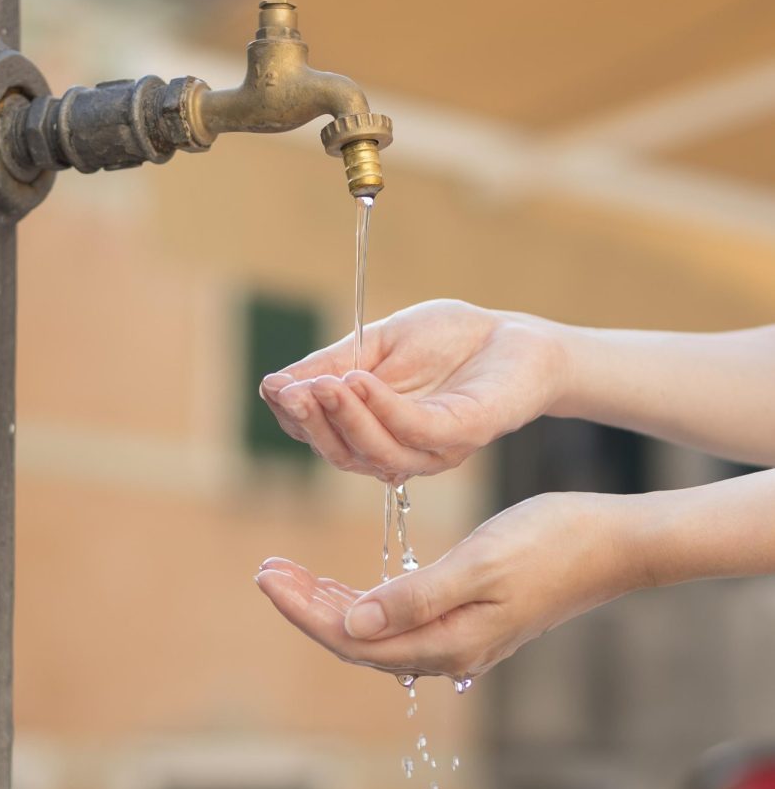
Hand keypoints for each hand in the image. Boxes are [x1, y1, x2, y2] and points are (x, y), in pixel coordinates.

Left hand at [256, 492, 642, 680]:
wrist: (611, 543)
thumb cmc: (551, 542)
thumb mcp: (480, 563)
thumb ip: (416, 598)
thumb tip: (352, 623)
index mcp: (447, 640)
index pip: (353, 636)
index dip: (305, 609)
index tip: (267, 576)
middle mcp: (449, 649)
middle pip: (358, 639)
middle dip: (308, 606)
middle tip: (267, 570)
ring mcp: (460, 637)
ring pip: (376, 630)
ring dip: (331, 604)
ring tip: (292, 575)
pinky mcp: (469, 619)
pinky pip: (400, 619)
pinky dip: (365, 601)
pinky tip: (349, 586)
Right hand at [259, 299, 567, 482]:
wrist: (515, 334)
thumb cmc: (449, 340)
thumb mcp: (377, 345)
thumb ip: (332, 365)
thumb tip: (273, 385)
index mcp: (374, 432)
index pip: (323, 435)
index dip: (295, 416)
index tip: (274, 386)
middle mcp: (400, 451)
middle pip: (343, 454)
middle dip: (312, 424)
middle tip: (289, 392)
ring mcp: (433, 449)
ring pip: (376, 452)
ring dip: (343, 419)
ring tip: (321, 385)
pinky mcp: (464, 434)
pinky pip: (416, 431)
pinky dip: (383, 409)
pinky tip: (360, 381)